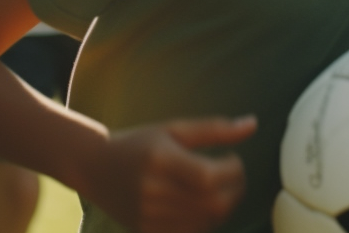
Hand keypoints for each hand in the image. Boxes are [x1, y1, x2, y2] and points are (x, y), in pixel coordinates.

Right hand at [87, 115, 256, 232]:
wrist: (95, 167)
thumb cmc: (140, 143)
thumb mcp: (173, 129)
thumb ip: (214, 129)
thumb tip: (253, 124)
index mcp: (161, 160)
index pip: (211, 177)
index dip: (233, 171)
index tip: (232, 160)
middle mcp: (154, 190)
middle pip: (215, 204)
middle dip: (235, 190)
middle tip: (233, 176)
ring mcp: (149, 215)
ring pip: (207, 222)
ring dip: (222, 206)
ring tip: (216, 189)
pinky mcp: (147, 232)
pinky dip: (204, 221)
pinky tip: (199, 204)